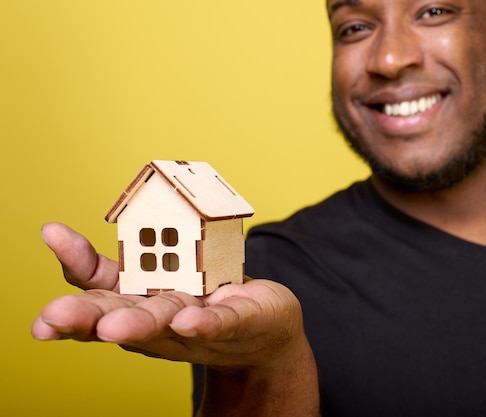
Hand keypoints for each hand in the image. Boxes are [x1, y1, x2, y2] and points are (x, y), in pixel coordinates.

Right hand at [31, 222, 304, 366]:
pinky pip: (218, 323)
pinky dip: (202, 323)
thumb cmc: (206, 298)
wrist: (263, 330)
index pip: (98, 285)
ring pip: (162, 322)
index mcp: (138, 299)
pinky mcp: (235, 321)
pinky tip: (188, 321)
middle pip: (118, 315)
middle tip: (53, 316)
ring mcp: (194, 323)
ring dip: (138, 324)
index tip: (50, 237)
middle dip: (86, 317)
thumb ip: (124, 254)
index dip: (74, 263)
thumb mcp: (162, 274)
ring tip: (114, 327)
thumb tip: (57, 228)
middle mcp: (157, 317)